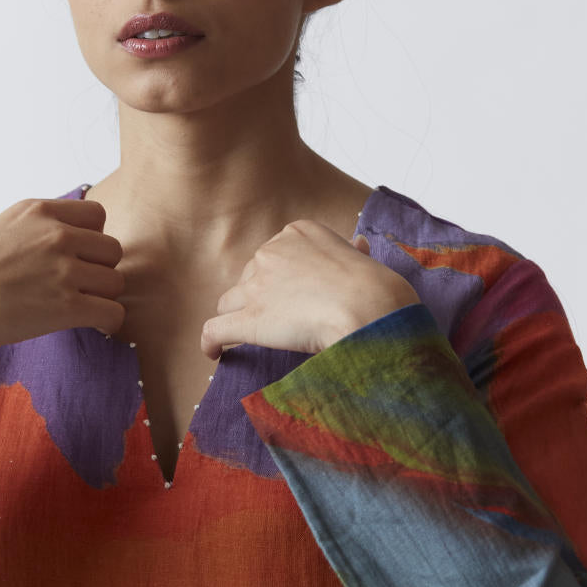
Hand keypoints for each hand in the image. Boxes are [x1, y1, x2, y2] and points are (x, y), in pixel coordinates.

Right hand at [0, 197, 127, 357]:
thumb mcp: (5, 227)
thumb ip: (41, 226)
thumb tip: (75, 237)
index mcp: (40, 211)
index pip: (98, 216)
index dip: (91, 240)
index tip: (76, 258)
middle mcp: (56, 235)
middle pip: (112, 250)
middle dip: (99, 270)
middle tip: (77, 287)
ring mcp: (63, 270)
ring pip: (116, 282)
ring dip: (102, 297)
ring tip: (79, 307)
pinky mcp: (67, 306)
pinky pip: (114, 313)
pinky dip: (108, 322)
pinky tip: (93, 325)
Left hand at [200, 221, 420, 358]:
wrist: (369, 309)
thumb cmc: (375, 288)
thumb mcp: (363, 258)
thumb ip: (352, 252)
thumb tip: (357, 245)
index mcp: (297, 233)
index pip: (274, 254)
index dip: (281, 276)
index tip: (293, 292)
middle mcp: (271, 253)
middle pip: (250, 276)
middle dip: (261, 295)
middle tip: (282, 318)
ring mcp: (257, 286)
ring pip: (230, 301)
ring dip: (239, 316)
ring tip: (249, 336)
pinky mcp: (249, 319)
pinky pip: (215, 329)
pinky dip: (211, 341)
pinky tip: (213, 353)